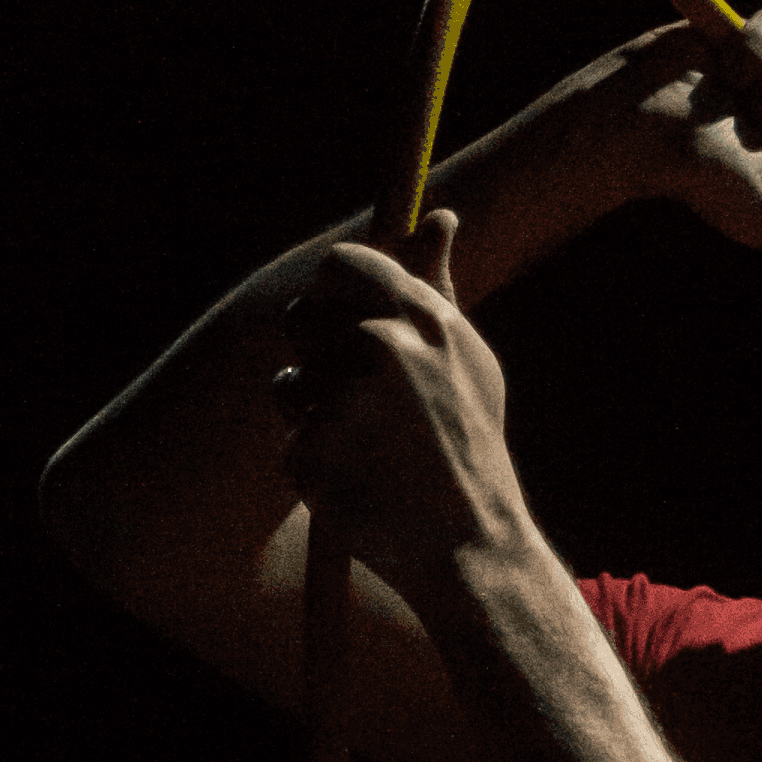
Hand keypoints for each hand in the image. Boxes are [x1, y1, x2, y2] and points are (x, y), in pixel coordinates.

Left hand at [270, 210, 530, 595]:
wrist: (471, 547)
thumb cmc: (467, 446)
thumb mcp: (465, 358)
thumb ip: (437, 286)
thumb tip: (440, 214)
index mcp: (422, 320)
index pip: (341, 265)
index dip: (332, 292)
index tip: (343, 319)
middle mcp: (383, 350)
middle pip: (302, 315)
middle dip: (316, 349)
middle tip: (356, 397)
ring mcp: (344, 402)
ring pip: (290, 376)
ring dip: (313, 405)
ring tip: (368, 445)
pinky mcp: (311, 452)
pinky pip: (290, 430)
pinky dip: (313, 454)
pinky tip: (357, 478)